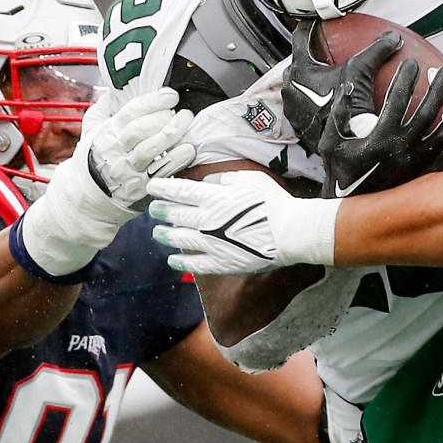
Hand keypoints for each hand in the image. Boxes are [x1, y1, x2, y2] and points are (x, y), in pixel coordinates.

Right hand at [82, 87, 195, 211]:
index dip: (152, 102)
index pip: (130, 112)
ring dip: (171, 135)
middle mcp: (119, 148)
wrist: (88, 188)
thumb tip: (121, 84)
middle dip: (162, 118)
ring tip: (186, 123)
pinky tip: (188, 149)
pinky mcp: (141, 185)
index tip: (171, 95)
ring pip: (150, 150)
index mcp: (109, 129)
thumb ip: (108, 103)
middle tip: (182, 111)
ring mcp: (129, 168)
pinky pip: (160, 171)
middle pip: (139, 130)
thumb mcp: (93, 124)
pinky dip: (177, 160)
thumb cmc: (97, 150)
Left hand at [147, 172, 338, 274]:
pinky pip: (195, 264)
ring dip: (166, 235)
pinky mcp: (221, 263)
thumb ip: (225, 178)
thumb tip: (208, 180)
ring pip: (180, 239)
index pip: (181, 191)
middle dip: (161, 210)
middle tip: (153, 209)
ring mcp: (212, 244)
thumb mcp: (250, 179)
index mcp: (214, 197)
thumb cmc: (273, 202)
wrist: (290, 232)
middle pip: (176, 214)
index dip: (164, 189)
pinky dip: (181, 262)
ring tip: (157, 232)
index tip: (152, 187)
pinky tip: (172, 259)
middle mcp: (207, 220)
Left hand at [282, 19, 400, 155]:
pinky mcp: (301, 124)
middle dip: (312, 56)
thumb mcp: (360, 71)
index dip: (310, 26)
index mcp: (300, 68)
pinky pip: (306, 105)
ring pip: (301, 85)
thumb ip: (376, 51)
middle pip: (300, 62)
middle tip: (326, 51)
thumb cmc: (343, 106)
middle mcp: (290, 86)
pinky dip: (317, 101)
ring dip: (313, 81)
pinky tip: (332, 101)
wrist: (339, 144)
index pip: (300, 36)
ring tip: (330, 78)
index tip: (317, 22)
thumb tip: (393, 38)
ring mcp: (293, 107)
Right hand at [318, 61, 442, 197]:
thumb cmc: (340, 172)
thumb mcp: (329, 143)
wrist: (350, 208)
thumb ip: (338, 115)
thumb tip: (348, 89)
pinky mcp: (426, 176)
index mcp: (379, 139)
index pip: (397, 99)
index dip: (405, 78)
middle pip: (428, 111)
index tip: (411, 63)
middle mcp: (402, 151)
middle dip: (439, 86)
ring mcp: (417, 164)